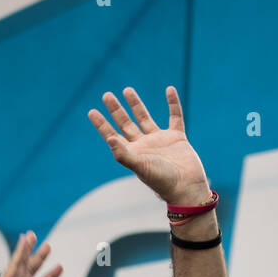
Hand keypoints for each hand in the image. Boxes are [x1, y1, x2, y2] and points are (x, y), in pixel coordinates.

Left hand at [88, 86, 209, 203]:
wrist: (186, 187)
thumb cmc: (161, 180)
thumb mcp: (140, 166)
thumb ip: (123, 154)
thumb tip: (109, 139)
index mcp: (132, 152)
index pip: (112, 135)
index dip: (102, 124)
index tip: (92, 111)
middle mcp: (144, 145)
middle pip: (125, 123)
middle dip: (116, 110)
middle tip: (106, 95)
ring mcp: (159, 140)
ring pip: (145, 118)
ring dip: (136, 104)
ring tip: (127, 90)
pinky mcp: (176, 138)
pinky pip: (175, 117)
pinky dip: (173, 103)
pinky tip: (170, 89)